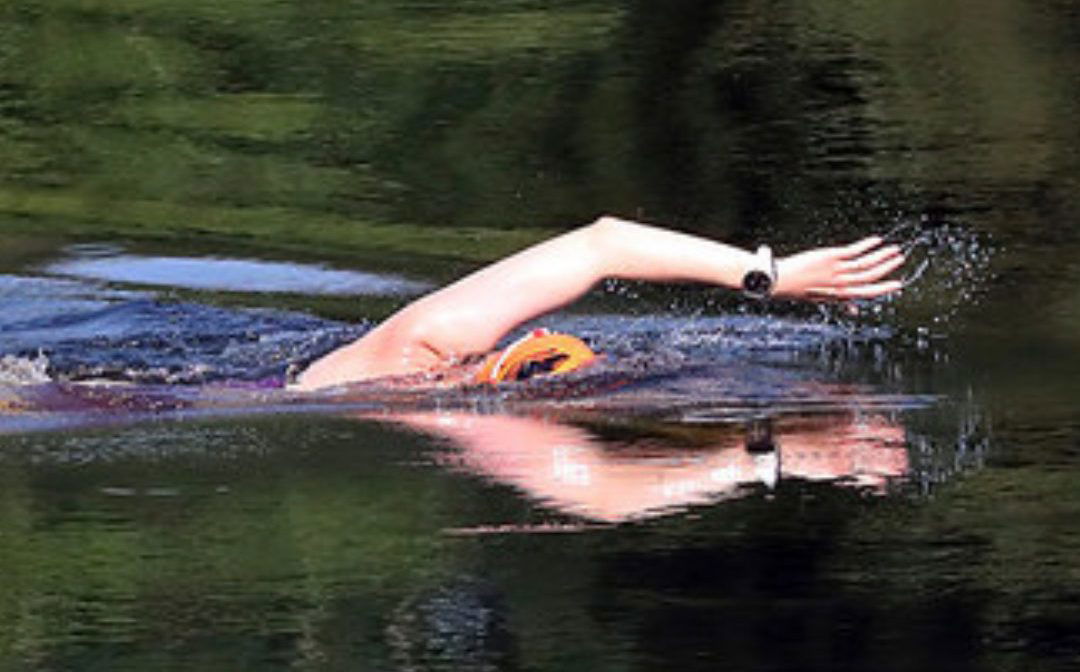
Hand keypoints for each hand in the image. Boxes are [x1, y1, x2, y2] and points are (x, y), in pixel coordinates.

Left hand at [774, 236, 904, 299]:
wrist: (778, 280)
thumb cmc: (799, 289)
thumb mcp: (822, 299)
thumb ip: (842, 302)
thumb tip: (855, 310)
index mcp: (840, 295)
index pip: (868, 292)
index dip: (885, 288)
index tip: (898, 283)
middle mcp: (841, 284)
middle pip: (870, 275)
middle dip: (887, 267)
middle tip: (900, 259)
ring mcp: (837, 270)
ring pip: (866, 263)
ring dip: (882, 255)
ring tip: (893, 249)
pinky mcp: (831, 257)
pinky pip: (854, 250)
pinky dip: (867, 245)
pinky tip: (876, 240)